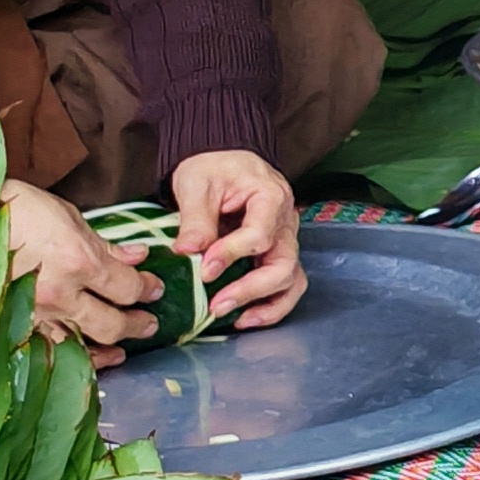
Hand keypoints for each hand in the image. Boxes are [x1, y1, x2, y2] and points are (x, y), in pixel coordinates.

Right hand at [2, 178, 158, 365]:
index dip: (146, 289)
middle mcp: (60, 294)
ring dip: (109, 348)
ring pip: (82, 346)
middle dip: (136, 324)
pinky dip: (71, 357)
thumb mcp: (68, 217)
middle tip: (148, 322)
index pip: (127, 287)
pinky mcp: (14, 325)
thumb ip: (105, 244)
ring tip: (123, 348)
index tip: (154, 288)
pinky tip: (84, 357)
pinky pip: (49, 351)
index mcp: (78, 260)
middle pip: (112, 324)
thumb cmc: (17, 210)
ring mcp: (34, 314)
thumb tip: (137, 257)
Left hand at [171, 150, 307, 328]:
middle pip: (283, 264)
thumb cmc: (212, 167)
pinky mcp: (277, 253)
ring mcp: (285, 239)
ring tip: (236, 319)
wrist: (223, 160)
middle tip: (217, 304)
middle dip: (250, 289)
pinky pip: (286, 284)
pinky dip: (271, 305)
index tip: (205, 269)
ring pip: (292, 279)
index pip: (259, 235)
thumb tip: (188, 252)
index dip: (232, 255)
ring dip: (266, 304)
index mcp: (271, 197)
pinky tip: (246, 316)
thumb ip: (196, 219)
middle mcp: (285, 222)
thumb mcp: (196, 185)